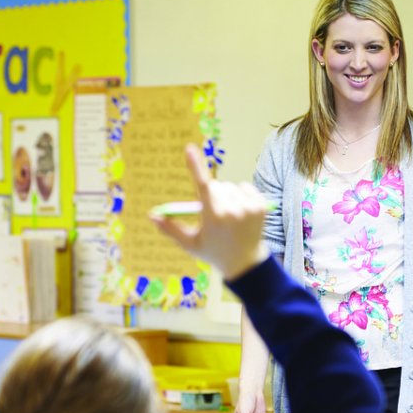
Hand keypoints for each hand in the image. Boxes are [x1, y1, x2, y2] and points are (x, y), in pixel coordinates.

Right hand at [150, 144, 268, 280]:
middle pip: (215, 186)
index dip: (195, 166)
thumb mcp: (190, 244)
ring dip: (226, 196)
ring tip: (228, 216)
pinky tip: (241, 212)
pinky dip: (241, 195)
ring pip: (230, 186)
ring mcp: (248, 208)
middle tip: (215, 215)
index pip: (202, 186)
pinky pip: (245, 187)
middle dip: (211, 195)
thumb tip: (151, 215)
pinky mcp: (261, 206)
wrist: (246, 263)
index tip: (189, 148)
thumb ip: (170, 229)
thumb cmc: (213, 252)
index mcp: (213, 218)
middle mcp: (232, 211)